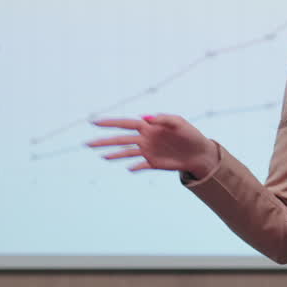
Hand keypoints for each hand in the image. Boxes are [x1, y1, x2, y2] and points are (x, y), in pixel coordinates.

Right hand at [88, 115, 215, 174]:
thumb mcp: (179, 122)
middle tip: (87, 143)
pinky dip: (134, 167)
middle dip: (104, 141)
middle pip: (120, 140)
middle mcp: (144, 139)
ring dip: (114, 155)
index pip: (125, 124)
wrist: (199, 152)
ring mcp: (148, 152)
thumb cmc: (190, 134)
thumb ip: (163, 119)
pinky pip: (140, 166)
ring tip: (101, 157)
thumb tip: (146, 117)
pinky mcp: (153, 163)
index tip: (95, 123)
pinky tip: (128, 169)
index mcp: (148, 127)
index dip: (110, 123)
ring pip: (126, 153)